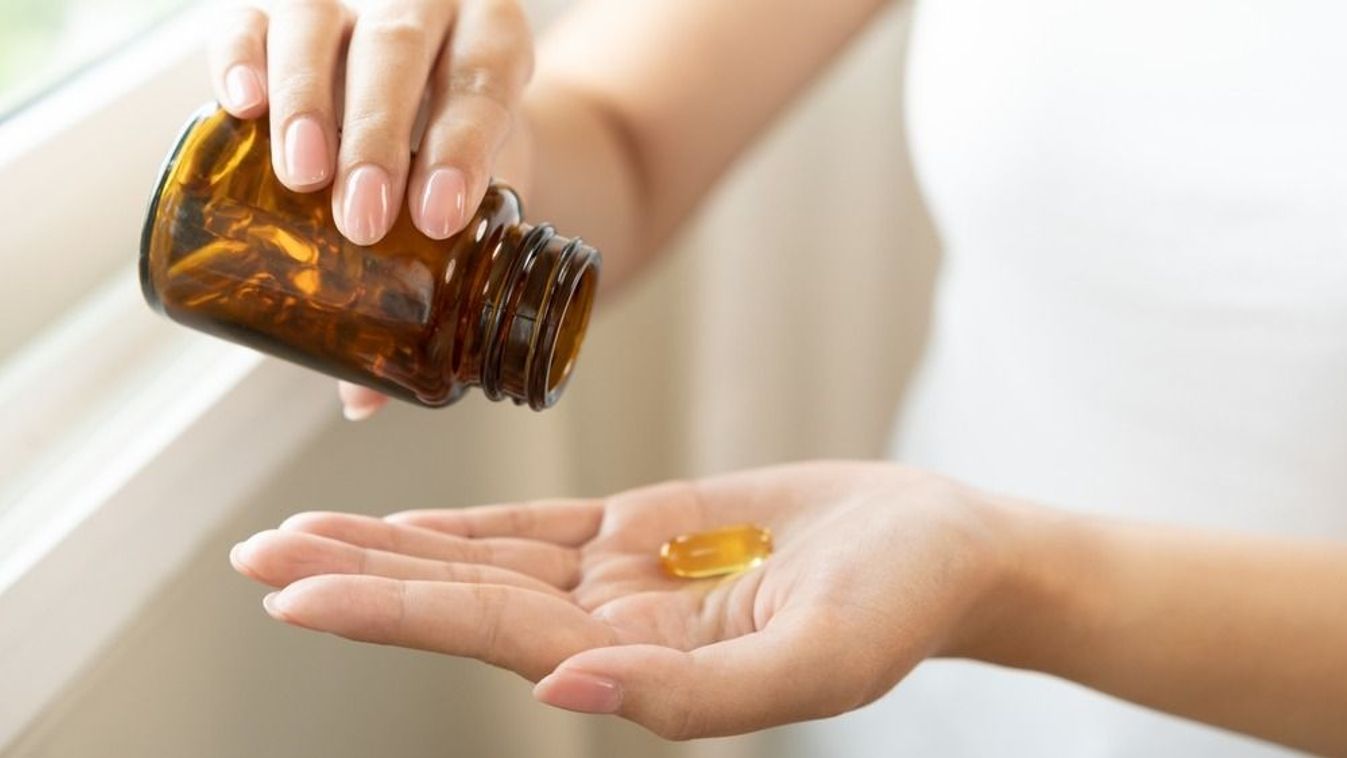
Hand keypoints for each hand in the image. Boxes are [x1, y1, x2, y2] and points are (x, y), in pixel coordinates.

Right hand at [208, 0, 536, 419]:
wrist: (429, 78)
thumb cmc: (450, 148)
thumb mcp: (464, 201)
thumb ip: (429, 281)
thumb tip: (365, 402)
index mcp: (493, 42)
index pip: (483, 85)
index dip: (463, 149)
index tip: (440, 217)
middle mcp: (427, 2)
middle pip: (400, 50)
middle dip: (380, 138)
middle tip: (361, 219)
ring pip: (323, 24)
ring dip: (311, 101)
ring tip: (300, 177)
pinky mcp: (280, 1)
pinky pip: (251, 14)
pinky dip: (240, 53)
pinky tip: (238, 103)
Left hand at [230, 461, 1010, 738]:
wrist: (940, 550)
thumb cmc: (898, 608)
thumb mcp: (816, 661)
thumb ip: (692, 697)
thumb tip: (562, 694)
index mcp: (639, 667)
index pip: (490, 636)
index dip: (390, 612)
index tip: (293, 595)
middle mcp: (610, 630)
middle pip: (460, 599)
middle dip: (356, 580)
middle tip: (255, 562)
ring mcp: (620, 579)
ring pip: (481, 560)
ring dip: (390, 548)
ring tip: (297, 538)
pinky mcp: (643, 530)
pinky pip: (536, 528)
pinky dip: (465, 525)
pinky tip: (405, 525)